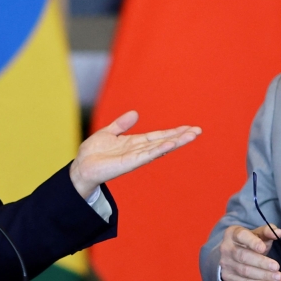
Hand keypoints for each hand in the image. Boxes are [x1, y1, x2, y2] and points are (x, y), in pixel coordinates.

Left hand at [69, 110, 201, 198]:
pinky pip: (148, 154)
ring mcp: (136, 157)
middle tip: (198, 131)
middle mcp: (139, 150)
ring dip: (176, 141)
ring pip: (160, 147)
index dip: (174, 131)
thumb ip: (121, 124)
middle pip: (164, 141)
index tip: (189, 128)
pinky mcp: (130, 163)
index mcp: (135, 142)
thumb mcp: (108, 133)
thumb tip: (135, 113)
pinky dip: (160, 148)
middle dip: (181, 136)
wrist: (81, 167)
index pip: (158, 135)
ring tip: (191, 136)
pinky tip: (171, 143)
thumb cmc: (93, 153)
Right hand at [218, 224, 280, 280]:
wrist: (234, 255)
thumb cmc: (249, 242)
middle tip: (276, 266)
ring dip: (263, 275)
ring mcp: (226, 263)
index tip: (263, 248)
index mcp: (232, 233)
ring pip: (245, 271)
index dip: (252, 242)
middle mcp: (226, 248)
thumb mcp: (258, 234)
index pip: (241, 236)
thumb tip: (279, 232)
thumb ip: (268, 232)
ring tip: (278, 277)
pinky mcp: (228, 276)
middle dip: (261, 262)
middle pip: (243, 256)